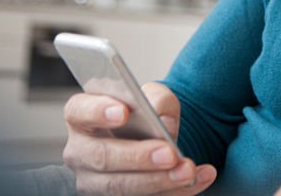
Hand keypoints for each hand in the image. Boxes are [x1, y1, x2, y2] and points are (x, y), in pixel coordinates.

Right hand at [62, 81, 216, 194]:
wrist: (152, 135)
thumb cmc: (145, 111)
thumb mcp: (154, 95)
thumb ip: (157, 100)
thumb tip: (164, 123)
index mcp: (82, 113)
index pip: (80, 110)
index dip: (98, 111)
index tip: (124, 112)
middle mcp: (81, 149)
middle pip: (101, 156)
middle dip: (138, 156)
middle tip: (169, 152)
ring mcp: (93, 179)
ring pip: (119, 186)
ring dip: (158, 180)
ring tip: (188, 170)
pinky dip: (175, 191)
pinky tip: (200, 178)